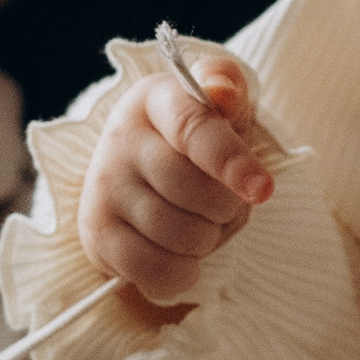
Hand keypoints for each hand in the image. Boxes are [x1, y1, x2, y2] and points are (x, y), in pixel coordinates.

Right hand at [73, 57, 273, 305]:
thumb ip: (228, 86)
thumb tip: (222, 91)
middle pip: (192, 190)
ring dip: (207, 240)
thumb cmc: (196, 140)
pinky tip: (183, 256)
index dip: (231, 161)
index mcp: (156, 99)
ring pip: (179, 234)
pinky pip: (155, 270)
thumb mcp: (219, 106)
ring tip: (201, 224)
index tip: (262, 189)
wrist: (141, 176)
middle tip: (224, 203)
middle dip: (226, 207)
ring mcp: (104, 187)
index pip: (193, 128)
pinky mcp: (97, 232)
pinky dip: (182, 273)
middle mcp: (122, 138)